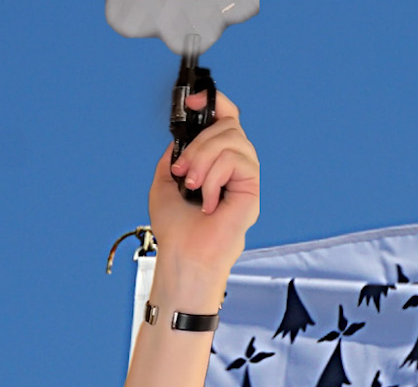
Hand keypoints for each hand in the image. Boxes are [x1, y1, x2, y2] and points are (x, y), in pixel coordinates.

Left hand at [149, 90, 260, 277]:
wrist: (185, 253)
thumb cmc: (177, 227)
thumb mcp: (165, 179)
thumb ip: (176, 153)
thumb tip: (185, 135)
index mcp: (215, 162)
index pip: (225, 120)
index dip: (213, 103)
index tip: (193, 102)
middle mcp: (233, 166)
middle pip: (229, 124)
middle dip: (200, 142)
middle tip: (183, 170)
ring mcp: (245, 177)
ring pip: (233, 139)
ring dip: (204, 158)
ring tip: (193, 184)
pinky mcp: (252, 189)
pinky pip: (237, 161)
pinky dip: (215, 177)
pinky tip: (208, 199)